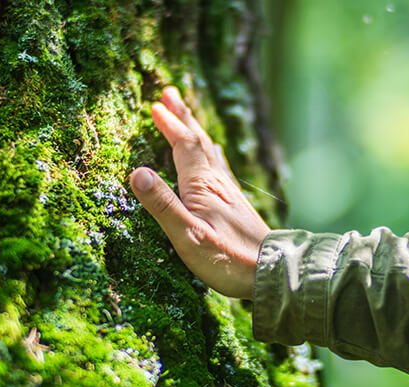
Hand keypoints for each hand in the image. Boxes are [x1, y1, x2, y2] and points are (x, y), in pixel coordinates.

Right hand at [129, 87, 270, 299]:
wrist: (271, 270)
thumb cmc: (227, 258)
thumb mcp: (188, 236)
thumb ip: (163, 205)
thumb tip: (137, 173)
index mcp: (203, 186)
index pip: (184, 146)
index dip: (170, 125)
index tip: (156, 106)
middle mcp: (218, 182)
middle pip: (199, 141)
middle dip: (184, 117)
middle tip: (170, 93)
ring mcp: (229, 192)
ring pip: (209, 152)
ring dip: (195, 132)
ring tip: (188, 118)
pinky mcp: (236, 204)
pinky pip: (219, 167)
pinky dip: (209, 153)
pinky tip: (213, 157)